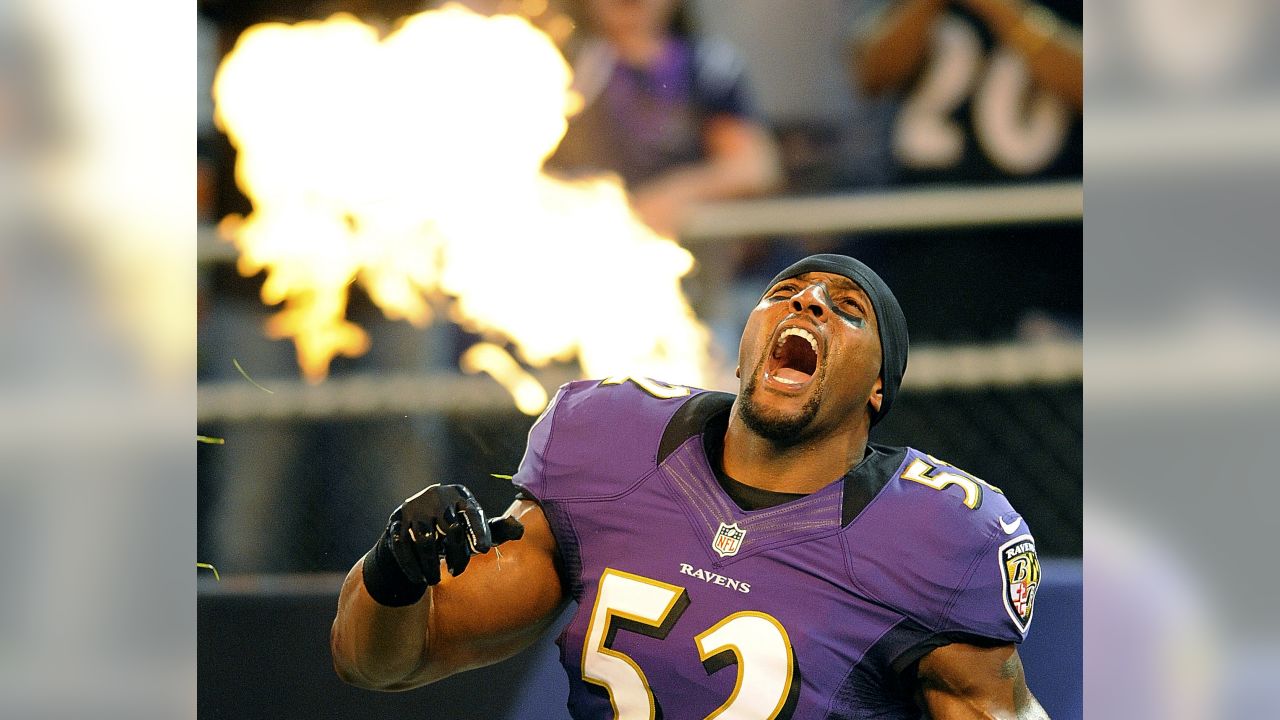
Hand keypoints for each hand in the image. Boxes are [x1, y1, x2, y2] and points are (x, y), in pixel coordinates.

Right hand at [383, 484, 524, 585]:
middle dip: (456, 553)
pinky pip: (402, 546)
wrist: (412, 530)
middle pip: (450, 528)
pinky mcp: (395, 524)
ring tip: (437, 579)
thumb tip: (520, 530)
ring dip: (432, 564)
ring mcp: (413, 509)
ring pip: (425, 540)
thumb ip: (496, 530)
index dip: (479, 530)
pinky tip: (420, 579)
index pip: (473, 512)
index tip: (484, 550)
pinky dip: (412, 565)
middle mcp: (435, 497)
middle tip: (459, 571)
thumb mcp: (474, 527)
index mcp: (459, 495)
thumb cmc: (452, 529)